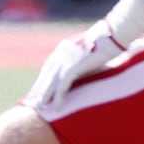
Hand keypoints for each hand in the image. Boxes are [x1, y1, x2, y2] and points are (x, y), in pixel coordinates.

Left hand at [24, 0, 143, 108]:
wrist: (112, 35)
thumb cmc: (106, 43)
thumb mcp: (89, 52)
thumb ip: (82, 60)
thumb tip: (82, 70)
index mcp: (63, 50)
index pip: (48, 69)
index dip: (41, 81)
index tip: (35, 92)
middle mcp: (60, 54)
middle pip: (46, 76)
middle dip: (38, 90)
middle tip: (31, 103)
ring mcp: (65, 60)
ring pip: (51, 82)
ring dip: (44, 96)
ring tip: (40, 108)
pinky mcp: (73, 66)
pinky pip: (63, 85)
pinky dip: (58, 96)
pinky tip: (55, 107)